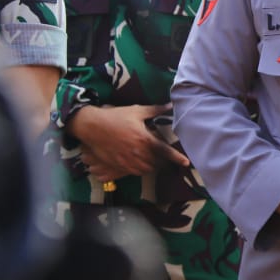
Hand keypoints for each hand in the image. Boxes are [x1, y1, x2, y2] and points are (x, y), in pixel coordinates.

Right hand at [69, 103, 189, 181]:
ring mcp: (127, 161)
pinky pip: (134, 172)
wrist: (92, 125)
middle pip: (157, 163)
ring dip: (152, 166)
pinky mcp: (118, 166)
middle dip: (162, 161)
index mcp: (144, 139)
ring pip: (146, 169)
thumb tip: (170, 106)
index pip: (164, 151)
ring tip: (152, 159)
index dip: (176, 157)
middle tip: (164, 156)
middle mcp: (138, 152)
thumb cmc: (115, 116)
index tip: (186, 162)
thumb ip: (155, 110)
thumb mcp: (136, 111)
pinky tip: (139, 162)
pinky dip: (140, 169)